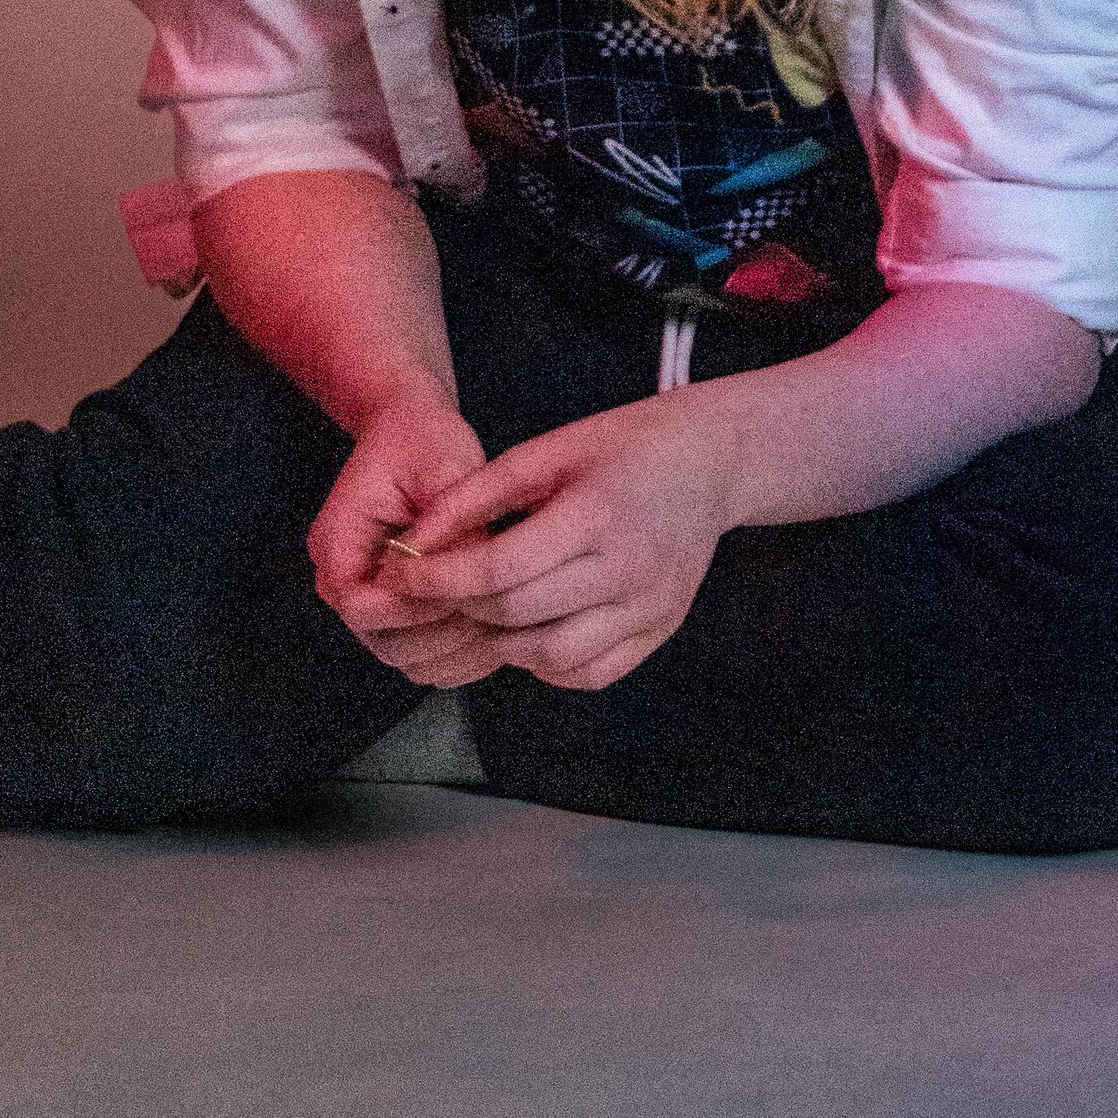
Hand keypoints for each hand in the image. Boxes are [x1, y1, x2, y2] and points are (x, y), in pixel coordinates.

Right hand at [309, 383, 498, 688]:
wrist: (409, 428)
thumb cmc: (423, 437)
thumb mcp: (442, 461)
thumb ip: (453, 518)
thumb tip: (480, 570)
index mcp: (336, 543)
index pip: (363, 606)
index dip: (415, 606)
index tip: (466, 583)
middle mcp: (343, 581)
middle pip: (384, 643)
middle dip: (443, 633)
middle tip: (497, 609)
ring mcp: (369, 600)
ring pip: (404, 657)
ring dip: (452, 650)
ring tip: (504, 621)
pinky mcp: (396, 609)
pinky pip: (420, 654)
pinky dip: (455, 654)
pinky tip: (496, 631)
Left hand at [380, 387, 740, 691]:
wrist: (714, 460)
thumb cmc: (626, 445)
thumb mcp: (551, 448)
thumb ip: (480, 492)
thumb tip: (417, 540)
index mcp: (597, 514)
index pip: (500, 569)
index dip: (440, 577)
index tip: (403, 571)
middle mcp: (628, 569)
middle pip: (519, 616)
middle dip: (464, 608)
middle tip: (440, 590)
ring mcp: (650, 607)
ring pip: (550, 657)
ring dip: (503, 642)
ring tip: (488, 610)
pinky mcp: (661, 629)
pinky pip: (589, 672)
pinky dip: (549, 663)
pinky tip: (536, 629)